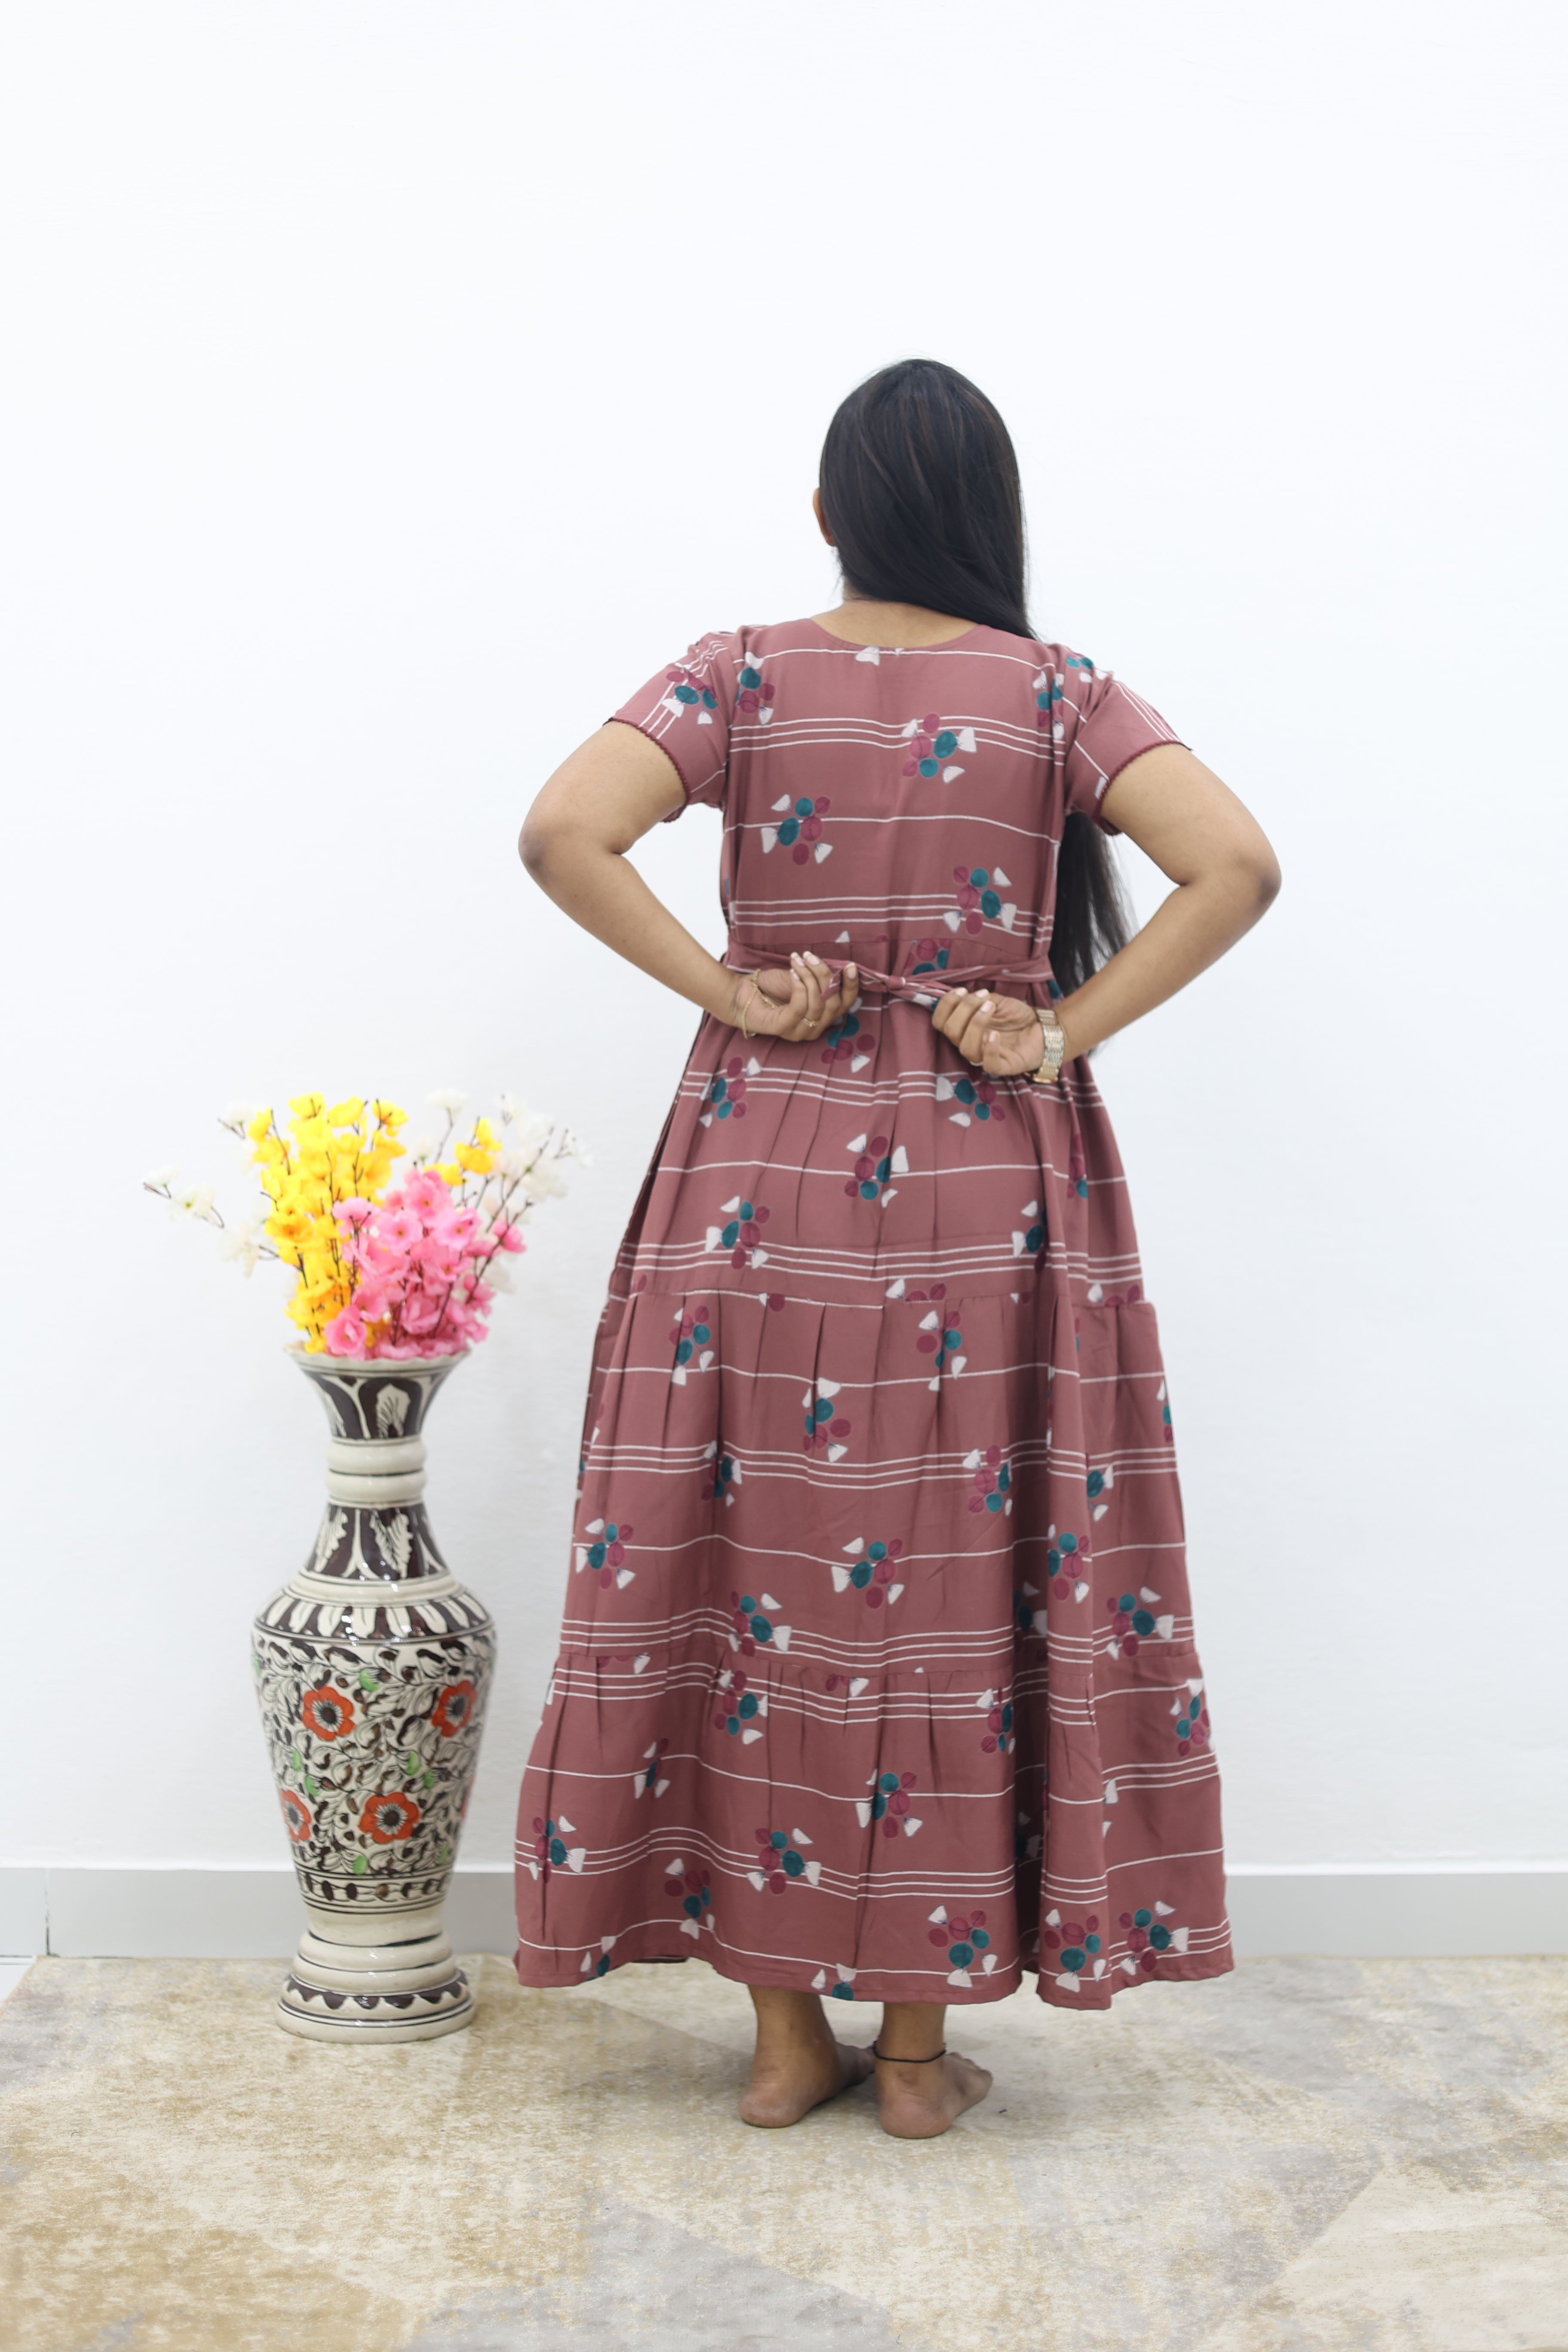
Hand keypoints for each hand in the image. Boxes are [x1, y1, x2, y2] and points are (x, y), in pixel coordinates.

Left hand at [726, 951, 858, 1042]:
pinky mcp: (783, 1029)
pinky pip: (800, 1007)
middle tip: (810, 957)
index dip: (851, 986)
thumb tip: (840, 967)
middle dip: (825, 975)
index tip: (850, 965)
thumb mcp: (802, 977)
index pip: (845, 1004)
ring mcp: (799, 1031)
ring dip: (809, 977)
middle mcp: (814, 1027)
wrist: (741, 993)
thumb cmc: (772, 985)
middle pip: (834, 1003)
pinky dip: (799, 987)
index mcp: (823, 1016)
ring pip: (818, 1004)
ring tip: (798, 961)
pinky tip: (793, 973)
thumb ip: (821, 978)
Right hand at [931, 986, 1047, 1077]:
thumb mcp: (996, 1001)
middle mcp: (970, 1043)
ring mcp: (985, 1056)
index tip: (962, 990)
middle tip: (984, 997)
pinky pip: (989, 1064)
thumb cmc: (1016, 1016)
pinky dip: (990, 1049)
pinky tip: (996, 1034)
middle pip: (950, 1032)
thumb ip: (978, 999)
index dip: (945, 1005)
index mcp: (963, 1029)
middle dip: (963, 1009)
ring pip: (966, 1048)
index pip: (940, 1022)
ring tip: (991, 1007)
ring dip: (975, 1023)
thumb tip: (963, 994)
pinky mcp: (1003, 1066)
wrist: (1043, 1027)